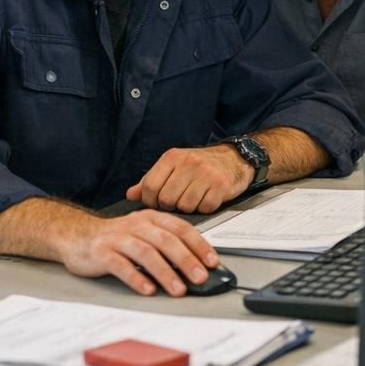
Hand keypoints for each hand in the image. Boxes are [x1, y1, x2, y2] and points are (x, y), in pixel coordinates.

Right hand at [59, 209, 219, 296]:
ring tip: (178, 289)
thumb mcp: (144, 235)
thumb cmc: (117, 239)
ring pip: (145, 252)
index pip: (180, 228)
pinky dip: (136, 278)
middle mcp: (135, 225)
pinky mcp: (101, 253)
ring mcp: (117, 238)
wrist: (77, 235)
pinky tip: (148, 290)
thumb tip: (199, 267)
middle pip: (165, 240)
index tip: (213, 262)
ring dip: (165, 272)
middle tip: (201, 278)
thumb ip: (167, 246)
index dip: (199, 245)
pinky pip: (121, 265)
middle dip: (186, 260)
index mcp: (150, 218)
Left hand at [127, 145, 251, 213]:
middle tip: (177, 202)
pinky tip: (206, 199)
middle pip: (166, 199)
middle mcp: (188, 163)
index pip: (150, 185)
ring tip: (193, 198)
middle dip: (170, 206)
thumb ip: (150, 180)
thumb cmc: (200, 165)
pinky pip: (204, 208)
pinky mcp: (221, 186)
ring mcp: (205, 174)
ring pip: (185, 206)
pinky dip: (204, 208)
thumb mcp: (172, 166)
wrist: (233, 158)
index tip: (156, 203)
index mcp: (172, 157)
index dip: (150, 200)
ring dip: (188, 208)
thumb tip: (130, 195)